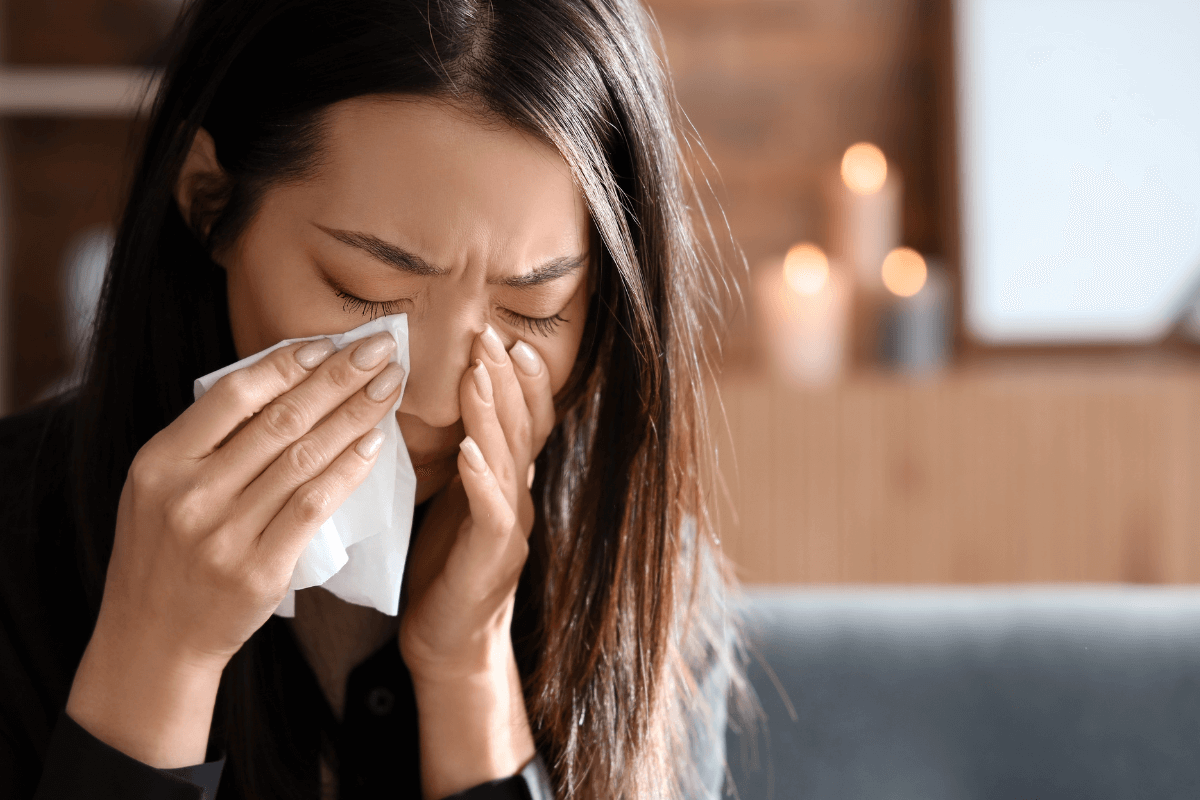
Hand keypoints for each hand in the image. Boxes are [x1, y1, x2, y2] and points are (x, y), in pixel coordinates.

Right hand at [67, 330, 404, 766]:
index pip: (233, 395)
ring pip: (304, 457)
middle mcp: (190, 494)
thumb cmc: (166, 554)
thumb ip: (207, 442)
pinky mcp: (260, 569)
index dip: (286, 364)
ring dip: (355, 415)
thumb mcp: (160, 489)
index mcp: (161, 462)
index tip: (329, 343)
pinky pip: (315, 505)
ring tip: (389, 387)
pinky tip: (375, 442)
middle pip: (280, 420)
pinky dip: (349, 469)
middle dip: (338, 377)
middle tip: (380, 348)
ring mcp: (225, 534)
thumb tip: (283, 383)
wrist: (154, 640)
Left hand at [398, 325, 554, 796]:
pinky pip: (491, 512)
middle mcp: (519, 499)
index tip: (504, 336)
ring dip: (494, 414)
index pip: (524, 420)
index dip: (520, 379)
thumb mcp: (452, 502)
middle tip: (491, 335)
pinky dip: (481, 478)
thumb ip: (460, 458)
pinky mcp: (491, 560)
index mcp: (508, 483)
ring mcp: (511, 529)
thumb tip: (442, 408)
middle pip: (523, 429)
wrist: (448, 643)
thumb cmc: (443, 568)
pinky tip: (468, 449)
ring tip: (478, 373)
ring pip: (509, 460)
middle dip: (508, 379)